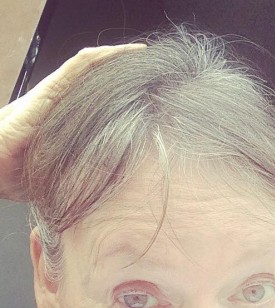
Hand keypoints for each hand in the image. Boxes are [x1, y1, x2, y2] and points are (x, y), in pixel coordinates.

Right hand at [0, 43, 145, 200]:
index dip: (121, 88)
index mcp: (66, 118)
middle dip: (122, 69)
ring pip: (88, 67)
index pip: (98, 96)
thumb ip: (81, 167)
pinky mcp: (46, 94)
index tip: (148, 87)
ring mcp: (52, 94)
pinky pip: (74, 69)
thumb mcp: (60, 170)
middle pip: (96, 78)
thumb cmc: (20, 172)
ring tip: (139, 53)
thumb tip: (111, 182)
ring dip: (114, 58)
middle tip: (150, 64)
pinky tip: (116, 54)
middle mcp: (60, 101)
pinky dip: (97, 60)